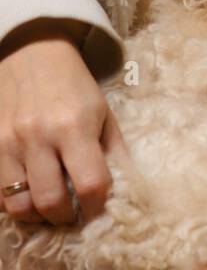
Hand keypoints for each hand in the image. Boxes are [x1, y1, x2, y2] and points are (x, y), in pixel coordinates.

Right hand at [0, 18, 131, 223]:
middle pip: (51, 203)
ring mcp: (9, 142)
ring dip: (37, 215)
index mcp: (75, 127)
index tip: (98, 209)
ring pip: (18, 205)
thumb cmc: (75, 87)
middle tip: (73, 214)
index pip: (91, 185)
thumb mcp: (104, 114)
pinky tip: (29, 192)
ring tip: (50, 207)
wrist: (33, 53)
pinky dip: (13, 202)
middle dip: (66, 217)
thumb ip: (115, 153)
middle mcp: (39, 136)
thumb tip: (130, 192)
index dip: (97, 207)